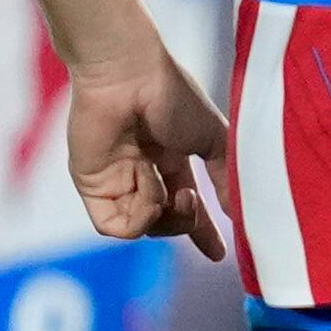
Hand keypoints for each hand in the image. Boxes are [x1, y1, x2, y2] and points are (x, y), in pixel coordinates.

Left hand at [67, 46, 232, 259]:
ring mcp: (115, 181)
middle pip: (166, 223)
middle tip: (190, 199)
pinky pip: (115, 227)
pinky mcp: (92, 187)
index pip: (186, 205)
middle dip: (186, 222)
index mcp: (170, 160)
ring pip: (143, 229)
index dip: (203, 231)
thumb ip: (226, 178)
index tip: (217, 254)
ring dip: (163, 214)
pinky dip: (138, 216)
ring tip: (165, 185)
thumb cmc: (173, 97)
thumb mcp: (214, 139)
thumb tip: (237, 212)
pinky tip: (145, 185)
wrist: (130, 76)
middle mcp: (141, 173)